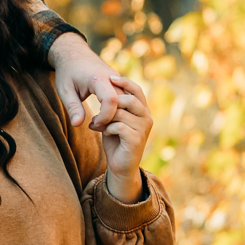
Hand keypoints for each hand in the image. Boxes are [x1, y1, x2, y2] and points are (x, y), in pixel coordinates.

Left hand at [49, 29, 126, 131]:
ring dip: (115, 113)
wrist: (72, 51)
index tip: (94, 124)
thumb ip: (72, 107)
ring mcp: (116, 77)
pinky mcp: (117, 79)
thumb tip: (77, 124)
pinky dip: (116, 107)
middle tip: (95, 125)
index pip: (111, 101)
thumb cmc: (67, 71)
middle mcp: (111, 76)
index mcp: (98, 78)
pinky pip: (124, 96)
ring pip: (126, 99)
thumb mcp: (65, 90)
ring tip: (97, 120)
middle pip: (122, 102)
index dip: (105, 117)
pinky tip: (102, 113)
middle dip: (112, 117)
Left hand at [99, 77, 152, 200]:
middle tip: (97, 115)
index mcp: (142, 110)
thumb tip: (105, 95)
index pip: (137, 90)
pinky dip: (107, 129)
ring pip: (121, 113)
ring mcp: (144, 128)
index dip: (125, 82)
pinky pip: (119, 126)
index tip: (110, 78)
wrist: (119, 166)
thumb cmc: (115, 141)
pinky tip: (105, 134)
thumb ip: (112, 108)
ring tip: (97, 125)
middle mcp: (147, 117)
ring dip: (105, 119)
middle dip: (110, 105)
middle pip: (129, 99)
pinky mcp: (137, 139)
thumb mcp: (113, 120)